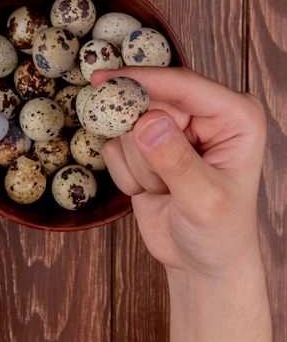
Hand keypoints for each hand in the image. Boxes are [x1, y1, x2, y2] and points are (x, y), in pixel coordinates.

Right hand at [94, 67, 266, 278]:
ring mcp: (174, 128)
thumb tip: (146, 123)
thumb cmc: (220, 232)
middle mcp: (205, 114)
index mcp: (235, 116)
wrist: (202, 262)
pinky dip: (127, 174)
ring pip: (127, 125)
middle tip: (162, 182)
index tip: (105, 79)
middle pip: (149, 102)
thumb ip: (176, 161)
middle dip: (146, 148)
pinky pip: (115, 146)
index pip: (184, 85)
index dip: (143, 80)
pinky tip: (153, 191)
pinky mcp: (146, 145)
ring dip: (139, 166)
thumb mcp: (204, 200)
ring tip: (166, 189)